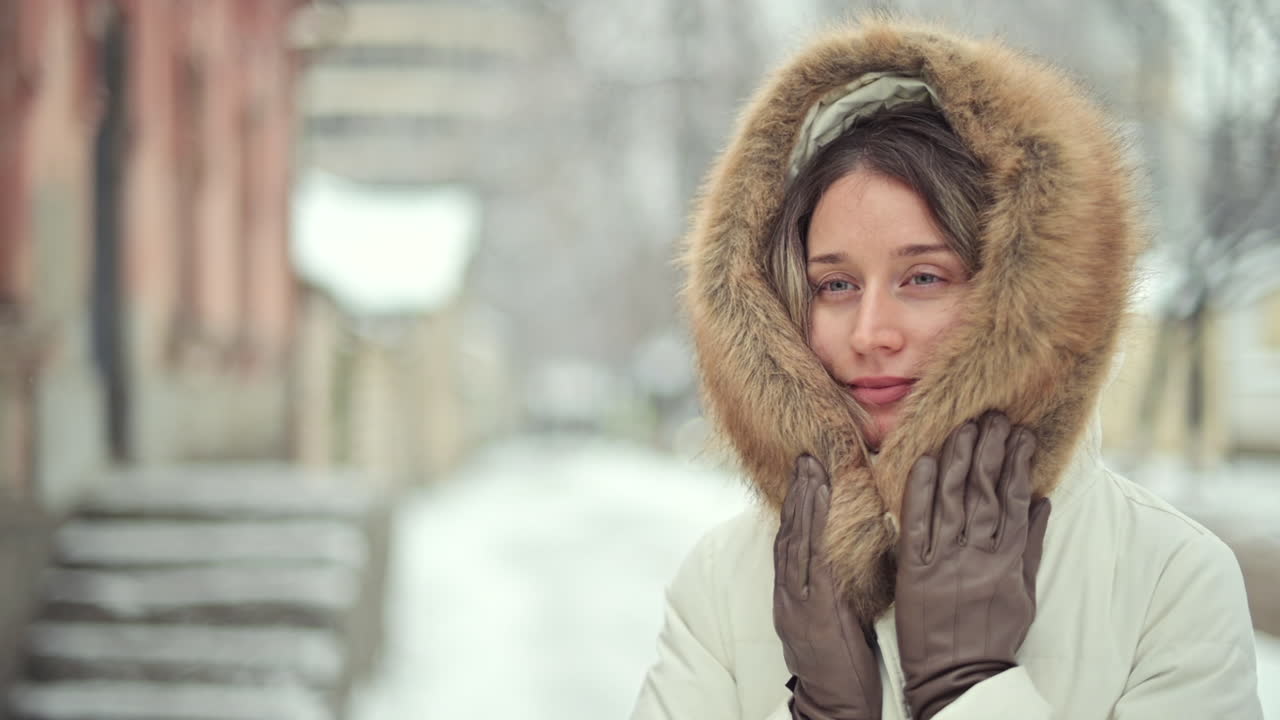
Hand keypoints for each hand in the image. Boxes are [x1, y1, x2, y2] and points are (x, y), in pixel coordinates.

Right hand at [774, 455, 881, 719]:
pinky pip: (814, 562)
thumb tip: (861, 553)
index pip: (790, 543)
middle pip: (789, 535)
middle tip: (806, 458)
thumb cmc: (842, 669)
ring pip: (797, 543)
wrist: (833, 707)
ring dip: (804, 503)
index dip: (796, 507)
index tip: (805, 474)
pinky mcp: (813, 611)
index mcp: (793, 598)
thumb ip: (841, 587)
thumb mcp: (838, 621)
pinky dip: (815, 530)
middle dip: (797, 495)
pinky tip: (821, 507)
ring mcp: (798, 603)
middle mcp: (789, 596)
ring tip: (812, 470)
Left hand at [894, 412, 1050, 719]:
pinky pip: (915, 526)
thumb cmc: (993, 635)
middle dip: (990, 451)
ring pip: (952, 501)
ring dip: (958, 460)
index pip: (1016, 501)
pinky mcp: (913, 573)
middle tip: (992, 416)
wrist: (959, 675)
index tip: (1021, 433)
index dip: (1018, 464)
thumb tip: (1042, 501)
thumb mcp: (1024, 592)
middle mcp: (978, 556)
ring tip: (965, 428)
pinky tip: (923, 462)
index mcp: (1008, 561)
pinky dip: (919, 493)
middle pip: (985, 493)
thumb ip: (1032, 546)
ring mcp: (945, 563)